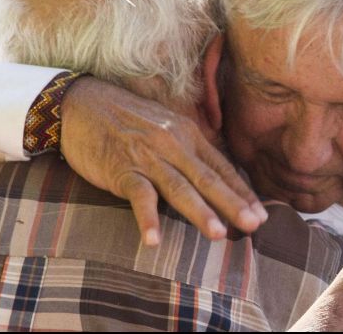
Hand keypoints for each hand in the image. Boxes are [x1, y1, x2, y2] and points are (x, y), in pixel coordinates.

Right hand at [59, 76, 266, 245]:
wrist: (81, 103)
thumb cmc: (126, 118)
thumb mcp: (165, 126)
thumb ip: (188, 149)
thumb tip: (215, 175)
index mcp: (187, 135)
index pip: (221, 167)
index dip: (242, 192)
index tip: (262, 214)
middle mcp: (172, 145)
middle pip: (207, 179)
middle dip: (233, 203)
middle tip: (254, 225)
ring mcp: (147, 157)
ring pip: (179, 188)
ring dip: (199, 212)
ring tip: (218, 234)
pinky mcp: (121, 168)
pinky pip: (138, 196)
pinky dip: (146, 218)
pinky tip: (154, 240)